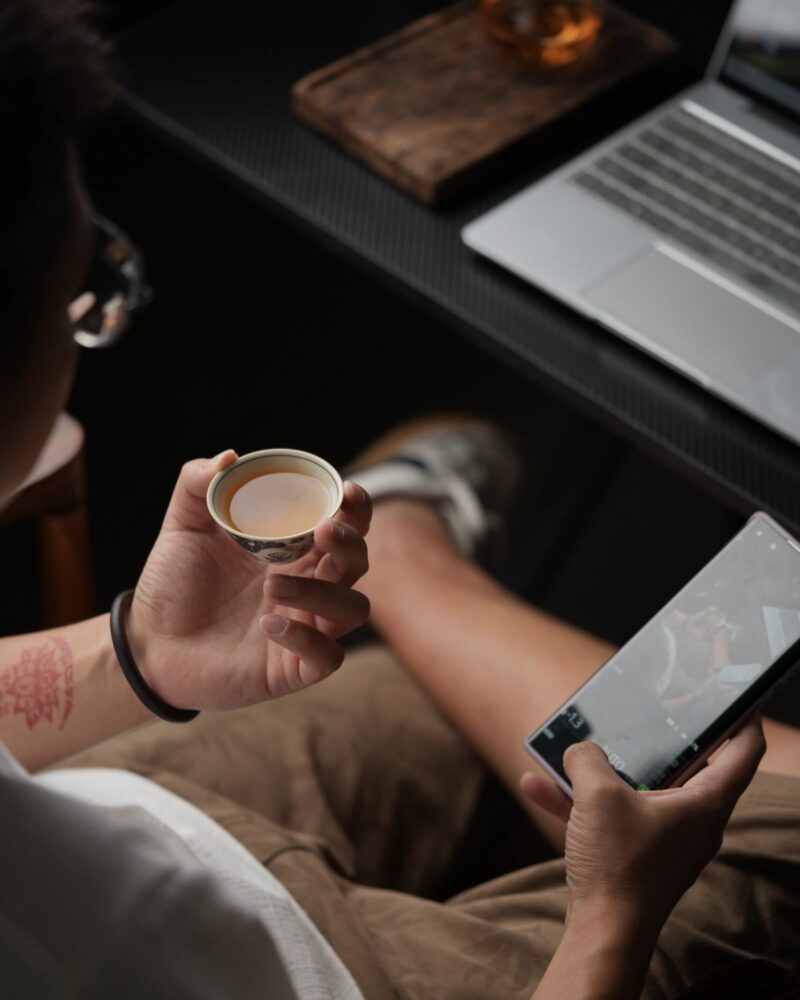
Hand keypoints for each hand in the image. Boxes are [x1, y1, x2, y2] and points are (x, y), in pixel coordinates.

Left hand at [125, 450, 370, 710]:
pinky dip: (307, 638)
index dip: (356, 508)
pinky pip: (327, 656)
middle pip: (359, 562)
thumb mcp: (183, 526)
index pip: (345, 524)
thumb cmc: (173, 584)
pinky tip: (268, 626)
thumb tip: (229, 457)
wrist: (148, 643)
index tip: (346, 493)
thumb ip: (199, 485)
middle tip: (321, 530)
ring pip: (353, 609)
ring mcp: (305, 626)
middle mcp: (308, 585)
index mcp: (294, 549)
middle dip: (350, 543)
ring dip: (324, 593)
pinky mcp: (292, 668)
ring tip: (273, 587)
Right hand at [521, 716, 765, 933]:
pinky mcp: (636, 854)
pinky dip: (581, 800)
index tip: (735, 696)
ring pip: (638, 789)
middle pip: (687, 766)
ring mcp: (663, 838)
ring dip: (604, 769)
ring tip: (574, 745)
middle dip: (660, 737)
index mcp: (704, 803)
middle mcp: (692, 820)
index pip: (743, 752)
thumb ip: (588, 758)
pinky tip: (538, 785)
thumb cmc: (617, 865)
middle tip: (649, 709)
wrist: (603, 931)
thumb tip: (580, 749)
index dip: (743, 718)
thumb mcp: (598, 794)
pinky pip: (610, 815)